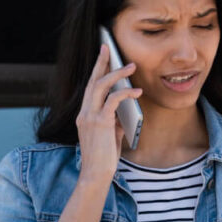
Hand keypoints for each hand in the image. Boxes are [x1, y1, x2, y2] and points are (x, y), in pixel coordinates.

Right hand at [76, 43, 142, 185]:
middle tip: (108, 47)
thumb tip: (125, 112)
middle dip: (100, 62)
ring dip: (117, 74)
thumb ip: (115, 122)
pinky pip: (114, 100)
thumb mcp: (110, 136)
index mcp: (84, 115)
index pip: (90, 87)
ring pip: (101, 86)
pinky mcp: (100, 122)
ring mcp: (90, 116)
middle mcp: (84, 113)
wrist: (96, 174)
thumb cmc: (104, 158)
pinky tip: (138, 91)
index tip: (103, 57)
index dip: (96, 71)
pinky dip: (126, 93)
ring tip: (131, 66)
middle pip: (92, 81)